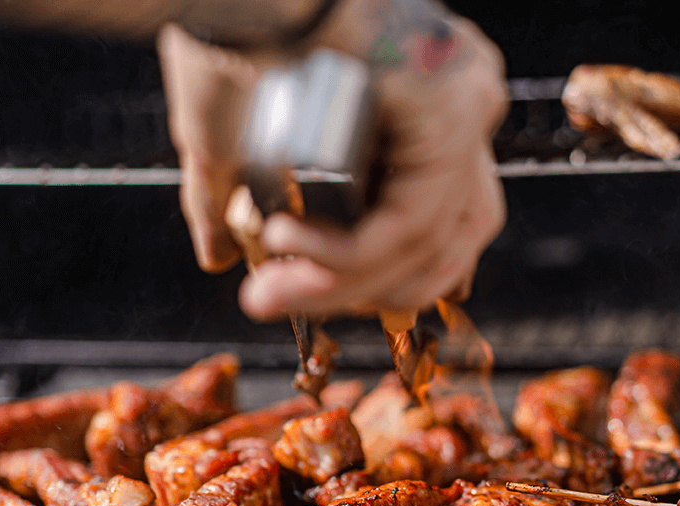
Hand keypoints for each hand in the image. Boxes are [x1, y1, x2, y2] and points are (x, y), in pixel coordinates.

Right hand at [157, 0, 508, 321]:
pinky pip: (411, 222)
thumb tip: (217, 256)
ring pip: (430, 241)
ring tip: (275, 290)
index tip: (306, 294)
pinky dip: (348, 257)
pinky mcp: (449, 112)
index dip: (378, 277)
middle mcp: (458, 105)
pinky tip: (289, 250)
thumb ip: (231, 199)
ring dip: (347, 284)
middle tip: (293, 301)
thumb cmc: (228, 29)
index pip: (434, 222)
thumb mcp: (229, 136)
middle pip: (450, 240)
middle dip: (372, 290)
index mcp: (425, 108)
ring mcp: (462, 105)